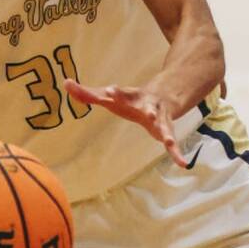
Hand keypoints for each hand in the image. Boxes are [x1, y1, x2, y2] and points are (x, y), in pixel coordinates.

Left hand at [64, 79, 186, 168]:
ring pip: (164, 125)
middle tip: (149, 115)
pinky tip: (183, 164)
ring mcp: (159, 118)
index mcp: (131, 97)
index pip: (121, 94)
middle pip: (148, 108)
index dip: (115, 92)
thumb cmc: (130, 99)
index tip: (109, 90)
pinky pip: (172, 142)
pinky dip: (177, 153)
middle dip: (149, 111)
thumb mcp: (110, 97)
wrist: (164, 95)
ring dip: (165, 131)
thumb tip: (65, 83)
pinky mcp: (166, 130)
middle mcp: (147, 106)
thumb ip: (87, 94)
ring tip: (168, 140)